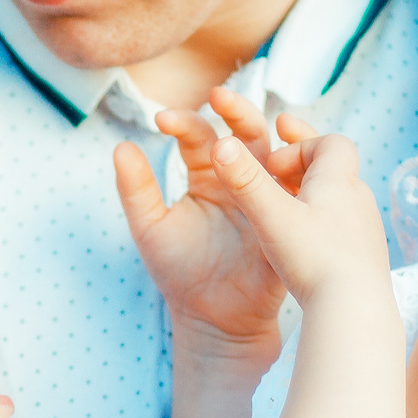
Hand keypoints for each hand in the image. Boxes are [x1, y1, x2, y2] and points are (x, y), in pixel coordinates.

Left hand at [115, 89, 288, 357]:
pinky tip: (282, 161)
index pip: (201, 137)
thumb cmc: (180, 274)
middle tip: (218, 96)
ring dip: (265, 134)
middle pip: (245, 132)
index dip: (184, 123)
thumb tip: (120, 147)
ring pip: (275, 152)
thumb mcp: (151, 229)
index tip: (163, 120)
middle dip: (236, 109)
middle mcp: (241, 180)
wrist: (213, 321)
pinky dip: (294, 170)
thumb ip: (136, 190)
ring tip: (243, 124)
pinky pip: (297, 190)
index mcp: (208, 177)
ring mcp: (269, 198)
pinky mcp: (289, 220)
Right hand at [211, 118, 390, 306]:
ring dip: (310, 200)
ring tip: (284, 215)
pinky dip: (319, 228)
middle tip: (275, 174)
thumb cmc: (316, 260)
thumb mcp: (272, 217)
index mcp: (339, 181)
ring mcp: (365, 230)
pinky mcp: (366, 258)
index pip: (329, 143)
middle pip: (332, 170)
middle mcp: (359, 200)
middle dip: (301, 169)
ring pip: (336, 201)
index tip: (273, 165)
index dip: (300, 144)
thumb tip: (221, 144)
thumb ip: (246, 181)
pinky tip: (301, 249)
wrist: (355, 311)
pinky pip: (341, 230)